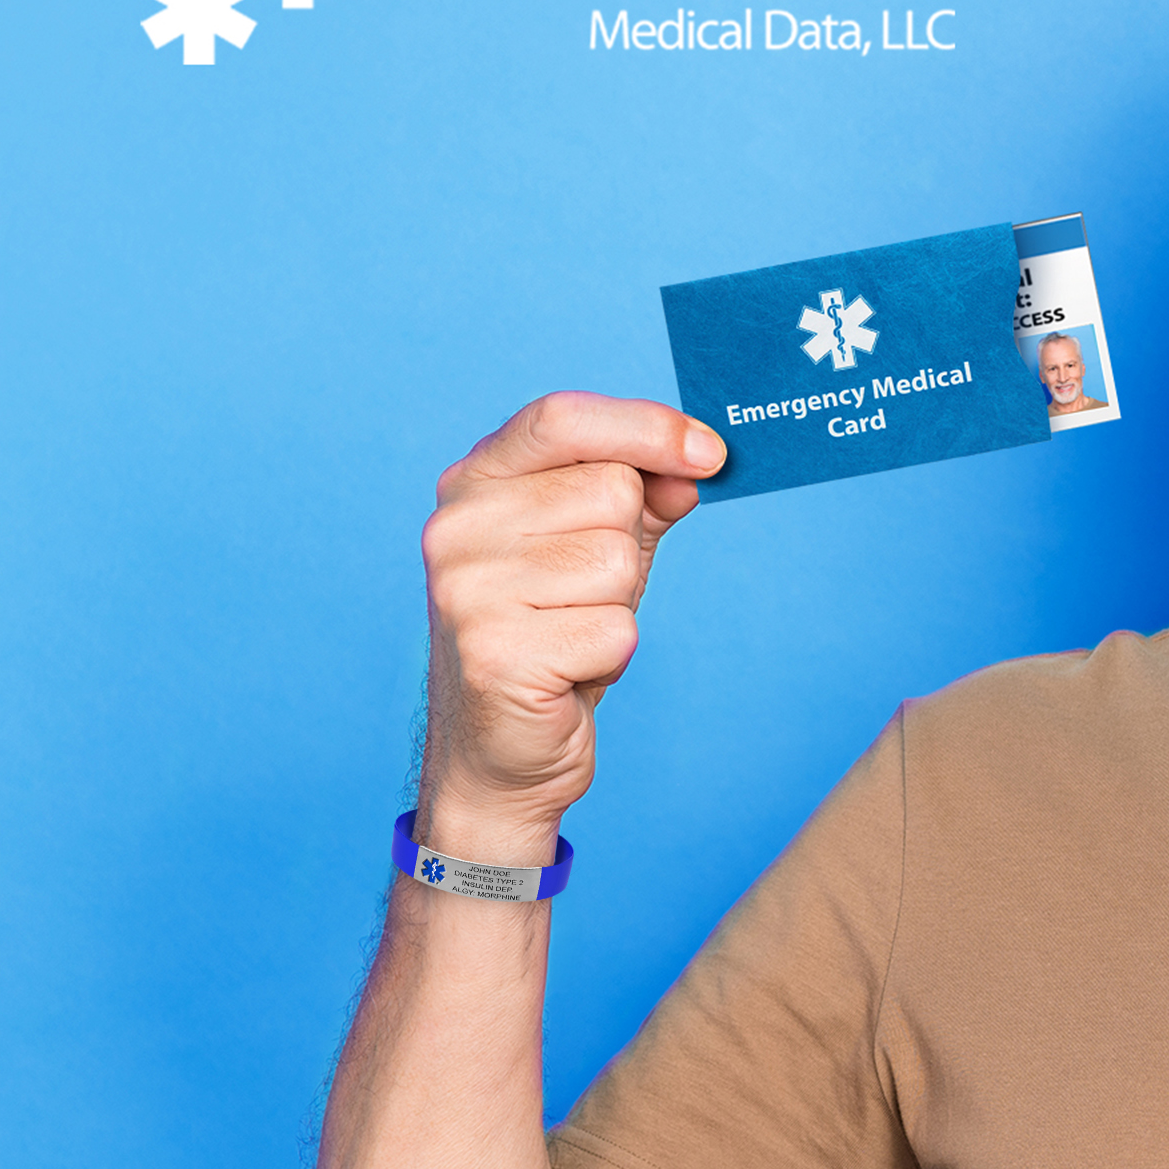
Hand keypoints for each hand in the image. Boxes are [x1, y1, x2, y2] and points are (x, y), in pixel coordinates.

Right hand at [416, 392, 724, 854]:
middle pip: (610, 491)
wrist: (502, 750)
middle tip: (585, 596)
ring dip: (618, 606)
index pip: (563, 418)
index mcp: (474, 482)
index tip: (711, 454)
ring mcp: (468, 589)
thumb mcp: (599, 548)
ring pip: (617, 562)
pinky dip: (613, 654)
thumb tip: (696, 463)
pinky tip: (571, 669)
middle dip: (627, 548)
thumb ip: (643, 495)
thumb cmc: (555, 634)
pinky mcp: (495, 653)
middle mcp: (457, 525)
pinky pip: (616, 629)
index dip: (646, 427)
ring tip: (574, 633)